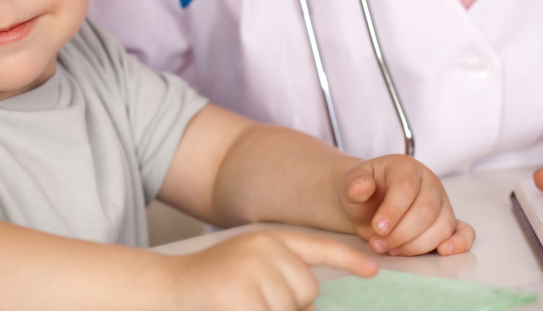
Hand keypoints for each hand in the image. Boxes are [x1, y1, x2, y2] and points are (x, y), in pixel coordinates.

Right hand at [166, 230, 377, 310]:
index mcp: (269, 238)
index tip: (373, 271)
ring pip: (289, 307)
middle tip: (253, 299)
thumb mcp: (251, 268)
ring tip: (241, 302)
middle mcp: (264, 248)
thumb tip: (312, 303)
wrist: (168, 285)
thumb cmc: (214, 283)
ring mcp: (251, 269)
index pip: (317, 247)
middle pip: (307, 290)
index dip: (347, 259)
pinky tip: (236, 306)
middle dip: (290, 305)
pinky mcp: (238, 293)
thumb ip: (282, 277)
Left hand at [339, 155, 474, 255]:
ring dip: (415, 245)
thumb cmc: (362, 192)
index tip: (377, 228)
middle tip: (378, 243)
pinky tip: (444, 251)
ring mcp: (442, 202)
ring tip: (391, 249)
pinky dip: (458, 243)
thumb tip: (361, 186)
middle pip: (426, 211)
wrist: (368, 204)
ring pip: (441, 227)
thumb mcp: (350, 185)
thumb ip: (354, 185)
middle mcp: (429, 182)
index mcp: (406, 167)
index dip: (393, 211)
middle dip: (401, 233)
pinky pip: (463, 232)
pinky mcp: (448, 222)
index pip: (407, 188)